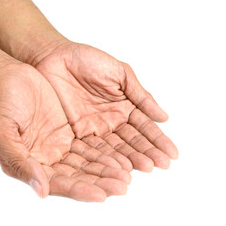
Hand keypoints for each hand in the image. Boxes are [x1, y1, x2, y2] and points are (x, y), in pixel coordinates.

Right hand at [0, 63, 130, 201]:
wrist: (8, 75)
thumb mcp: (0, 131)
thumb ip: (19, 161)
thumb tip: (41, 190)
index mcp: (29, 164)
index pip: (58, 183)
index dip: (80, 189)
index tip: (101, 195)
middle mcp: (47, 159)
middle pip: (79, 175)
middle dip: (101, 181)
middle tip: (123, 186)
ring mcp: (60, 145)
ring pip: (88, 161)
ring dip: (108, 169)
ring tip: (128, 175)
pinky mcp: (71, 131)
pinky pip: (92, 144)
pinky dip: (107, 151)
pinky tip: (122, 157)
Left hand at [35, 42, 178, 171]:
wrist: (53, 57)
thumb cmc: (88, 59)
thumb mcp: (120, 73)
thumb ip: (140, 95)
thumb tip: (164, 116)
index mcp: (125, 106)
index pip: (144, 127)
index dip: (158, 140)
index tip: (172, 154)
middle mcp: (112, 120)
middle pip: (132, 140)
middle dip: (148, 152)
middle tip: (161, 165)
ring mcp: (95, 128)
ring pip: (115, 147)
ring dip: (131, 158)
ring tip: (146, 168)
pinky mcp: (77, 133)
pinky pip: (93, 148)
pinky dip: (106, 158)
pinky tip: (119, 167)